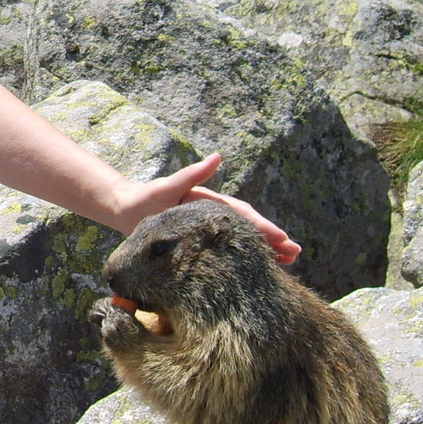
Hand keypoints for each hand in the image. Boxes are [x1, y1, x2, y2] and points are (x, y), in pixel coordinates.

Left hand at [113, 153, 300, 264]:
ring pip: (244, 239)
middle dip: (274, 240)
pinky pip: (230, 248)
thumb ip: (192, 174)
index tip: (281, 238)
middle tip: (295, 254)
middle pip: (250, 227)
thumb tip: (218, 156)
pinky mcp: (203, 242)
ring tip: (288, 263)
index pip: (243, 214)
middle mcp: (214, 214)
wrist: (127, 210)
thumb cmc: (145, 199)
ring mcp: (210, 229)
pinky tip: (260, 267)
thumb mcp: (167, 187)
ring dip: (266, 250)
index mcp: (211, 203)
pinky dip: (247, 256)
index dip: (263, 227)